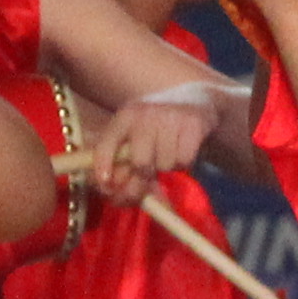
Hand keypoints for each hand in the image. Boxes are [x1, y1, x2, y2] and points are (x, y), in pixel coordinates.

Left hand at [85, 83, 226, 190]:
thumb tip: (116, 197)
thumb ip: (123, 165)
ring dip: (167, 167)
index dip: (103, 165)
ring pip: (164, 164)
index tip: (105, 184)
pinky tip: (182, 150)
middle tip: (150, 174)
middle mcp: (145, 114)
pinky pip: (184, 160)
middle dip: (143, 176)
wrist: (194, 101)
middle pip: (140, 163)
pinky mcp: (193, 124)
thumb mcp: (136, 136)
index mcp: (125, 116)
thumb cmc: (157, 127)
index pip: (108, 142)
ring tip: (169, 153)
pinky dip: (184, 163)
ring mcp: (170, 117)